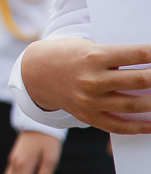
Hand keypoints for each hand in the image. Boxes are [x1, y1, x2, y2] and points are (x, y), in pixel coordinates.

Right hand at [20, 39, 150, 133]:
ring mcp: (91, 100)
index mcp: (94, 56)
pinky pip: (119, 126)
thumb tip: (148, 64)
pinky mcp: (88, 115)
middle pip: (140, 81)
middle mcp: (93, 79)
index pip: (137, 54)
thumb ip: (115, 57)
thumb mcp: (88, 46)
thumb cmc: (65, 55)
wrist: (35, 73)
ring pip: (134, 105)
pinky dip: (140, 127)